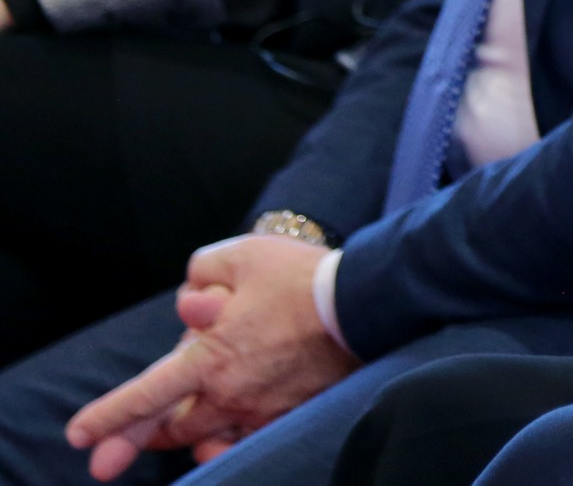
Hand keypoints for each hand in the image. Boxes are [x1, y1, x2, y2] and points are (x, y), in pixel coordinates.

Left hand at [66, 235, 353, 480]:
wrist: (362, 301)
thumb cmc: (301, 275)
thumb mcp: (244, 253)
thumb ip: (204, 271)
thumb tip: (191, 303)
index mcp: (210, 357)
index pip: (144, 396)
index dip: (108, 417)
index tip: (79, 435)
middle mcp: (229, 394)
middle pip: (172, 428)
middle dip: (143, 434)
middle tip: (118, 450)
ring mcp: (261, 410)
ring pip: (208, 436)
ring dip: (187, 434)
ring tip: (180, 426)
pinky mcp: (290, 414)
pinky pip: (247, 439)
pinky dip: (229, 440)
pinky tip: (224, 434)